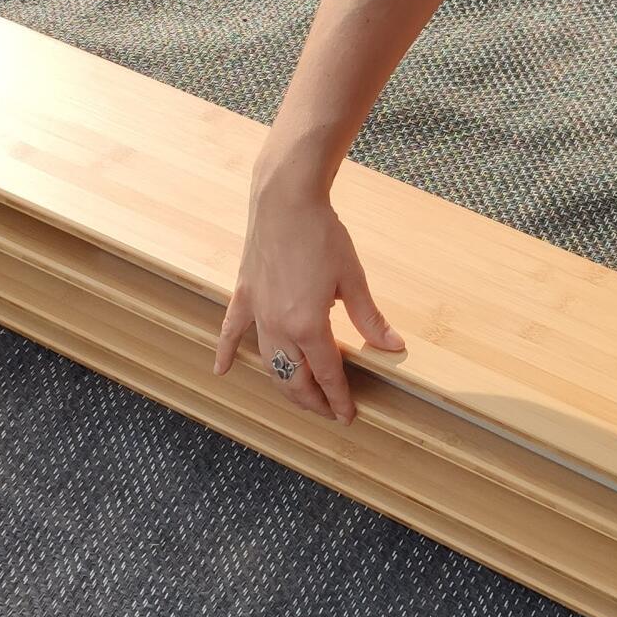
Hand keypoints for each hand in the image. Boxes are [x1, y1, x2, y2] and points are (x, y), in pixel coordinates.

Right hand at [213, 169, 403, 423]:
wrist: (286, 200)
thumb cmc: (322, 235)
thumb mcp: (353, 279)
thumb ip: (370, 319)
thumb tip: (393, 346)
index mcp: (308, 326)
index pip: (327, 375)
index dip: (339, 399)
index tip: (348, 415)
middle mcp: (278, 327)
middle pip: (294, 379)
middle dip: (312, 400)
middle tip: (328, 411)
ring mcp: (257, 313)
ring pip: (269, 363)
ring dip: (284, 384)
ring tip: (299, 397)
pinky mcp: (244, 295)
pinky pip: (232, 331)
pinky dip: (227, 352)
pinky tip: (223, 370)